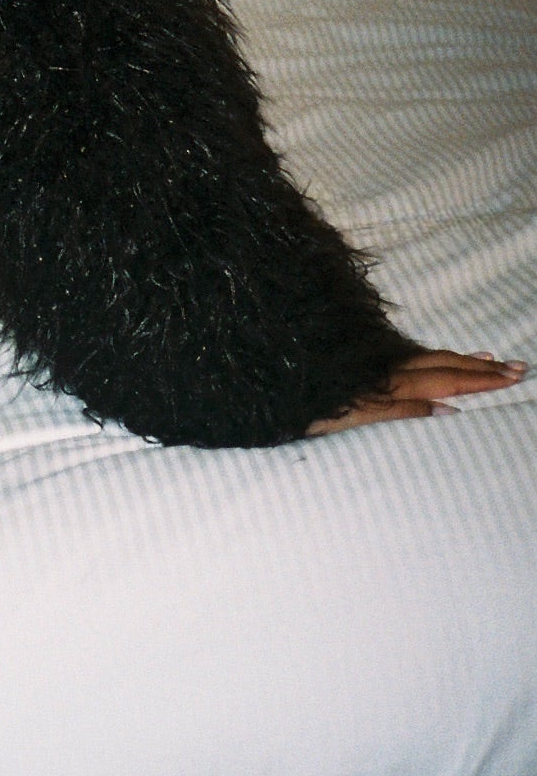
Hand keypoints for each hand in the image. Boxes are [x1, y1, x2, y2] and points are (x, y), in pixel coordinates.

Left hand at [306, 347, 526, 434]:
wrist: (264, 384)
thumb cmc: (303, 409)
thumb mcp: (350, 419)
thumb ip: (400, 413)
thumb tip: (449, 411)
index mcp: (389, 383)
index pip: (446, 379)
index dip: (481, 379)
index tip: (512, 377)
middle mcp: (386, 367)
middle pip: (443, 364)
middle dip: (481, 368)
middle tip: (518, 367)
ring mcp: (374, 361)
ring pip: (428, 357)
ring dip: (461, 359)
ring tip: (490, 360)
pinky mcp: (362, 361)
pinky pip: (409, 356)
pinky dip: (434, 357)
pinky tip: (441, 358)